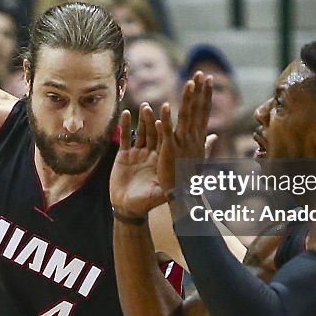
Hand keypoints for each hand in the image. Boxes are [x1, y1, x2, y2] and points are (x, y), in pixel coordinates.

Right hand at [110, 103, 165, 219]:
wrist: (128, 208)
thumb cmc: (147, 202)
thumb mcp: (162, 193)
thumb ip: (174, 185)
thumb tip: (191, 181)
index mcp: (162, 160)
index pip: (166, 140)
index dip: (166, 128)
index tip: (168, 114)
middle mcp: (151, 154)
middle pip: (153, 133)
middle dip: (152, 120)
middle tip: (151, 106)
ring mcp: (138, 153)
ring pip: (140, 132)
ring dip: (142, 120)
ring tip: (143, 107)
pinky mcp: (124, 155)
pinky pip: (125, 138)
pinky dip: (124, 126)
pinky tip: (125, 113)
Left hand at [158, 72, 212, 192]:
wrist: (182, 194)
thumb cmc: (190, 176)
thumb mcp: (200, 158)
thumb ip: (207, 145)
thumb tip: (214, 136)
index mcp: (199, 137)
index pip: (204, 111)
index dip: (206, 94)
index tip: (208, 79)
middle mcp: (193, 137)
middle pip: (197, 109)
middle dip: (200, 90)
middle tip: (201, 73)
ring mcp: (182, 142)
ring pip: (185, 116)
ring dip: (187, 99)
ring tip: (189, 82)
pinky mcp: (169, 149)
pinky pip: (167, 132)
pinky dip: (166, 120)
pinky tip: (165, 106)